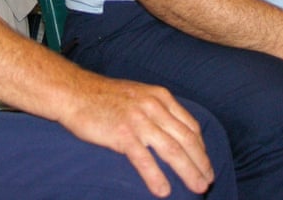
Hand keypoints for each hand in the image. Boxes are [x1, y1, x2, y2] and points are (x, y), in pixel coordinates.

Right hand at [59, 77, 214, 197]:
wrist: (74, 92)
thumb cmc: (104, 96)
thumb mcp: (138, 94)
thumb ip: (157, 109)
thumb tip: (172, 131)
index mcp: (160, 97)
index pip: (190, 125)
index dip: (201, 147)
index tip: (205, 164)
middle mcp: (154, 106)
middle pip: (186, 139)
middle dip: (201, 162)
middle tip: (207, 182)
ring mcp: (139, 120)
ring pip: (172, 150)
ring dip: (188, 171)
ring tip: (197, 188)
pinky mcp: (123, 134)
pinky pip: (145, 159)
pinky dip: (156, 177)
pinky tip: (164, 191)